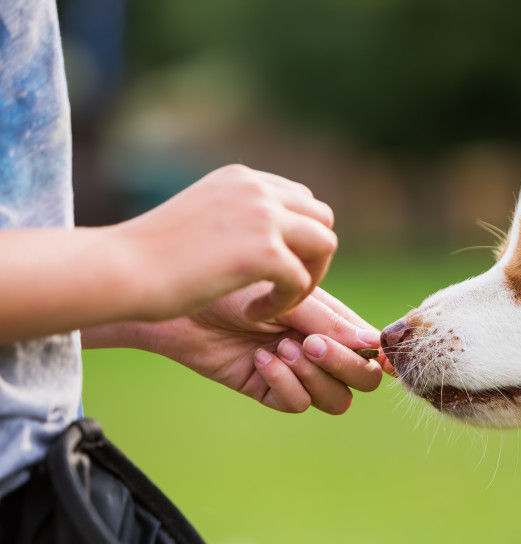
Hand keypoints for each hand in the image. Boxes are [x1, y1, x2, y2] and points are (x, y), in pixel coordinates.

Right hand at [115, 165, 336, 322]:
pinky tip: (253, 313)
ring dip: (306, 278)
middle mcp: (257, 189)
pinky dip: (284, 303)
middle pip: (321, 218)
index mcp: (242, 178)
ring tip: (274, 301)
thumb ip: (236, 216)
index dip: (297, 239)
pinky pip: (301, 280)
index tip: (272, 269)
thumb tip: (269, 232)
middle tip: (282, 288)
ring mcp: (263, 217)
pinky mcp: (265, 252)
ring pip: (325, 245)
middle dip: (311, 257)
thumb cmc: (150, 256)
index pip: (301, 200)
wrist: (120, 270)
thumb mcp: (201, 219)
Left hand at [133, 284, 390, 413]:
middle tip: (311, 343)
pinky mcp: (269, 389)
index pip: (372, 348)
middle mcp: (320, 348)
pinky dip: (285, 383)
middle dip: (345, 365)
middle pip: (362, 380)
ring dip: (315, 377)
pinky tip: (260, 358)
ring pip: (335, 399)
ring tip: (283, 348)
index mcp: (332, 320)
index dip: (375, 353)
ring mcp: (297, 372)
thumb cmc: (233, 284)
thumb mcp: (288, 296)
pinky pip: (297, 404)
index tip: (367, 347)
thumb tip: (374, 345)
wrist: (179, 300)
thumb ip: (331, 322)